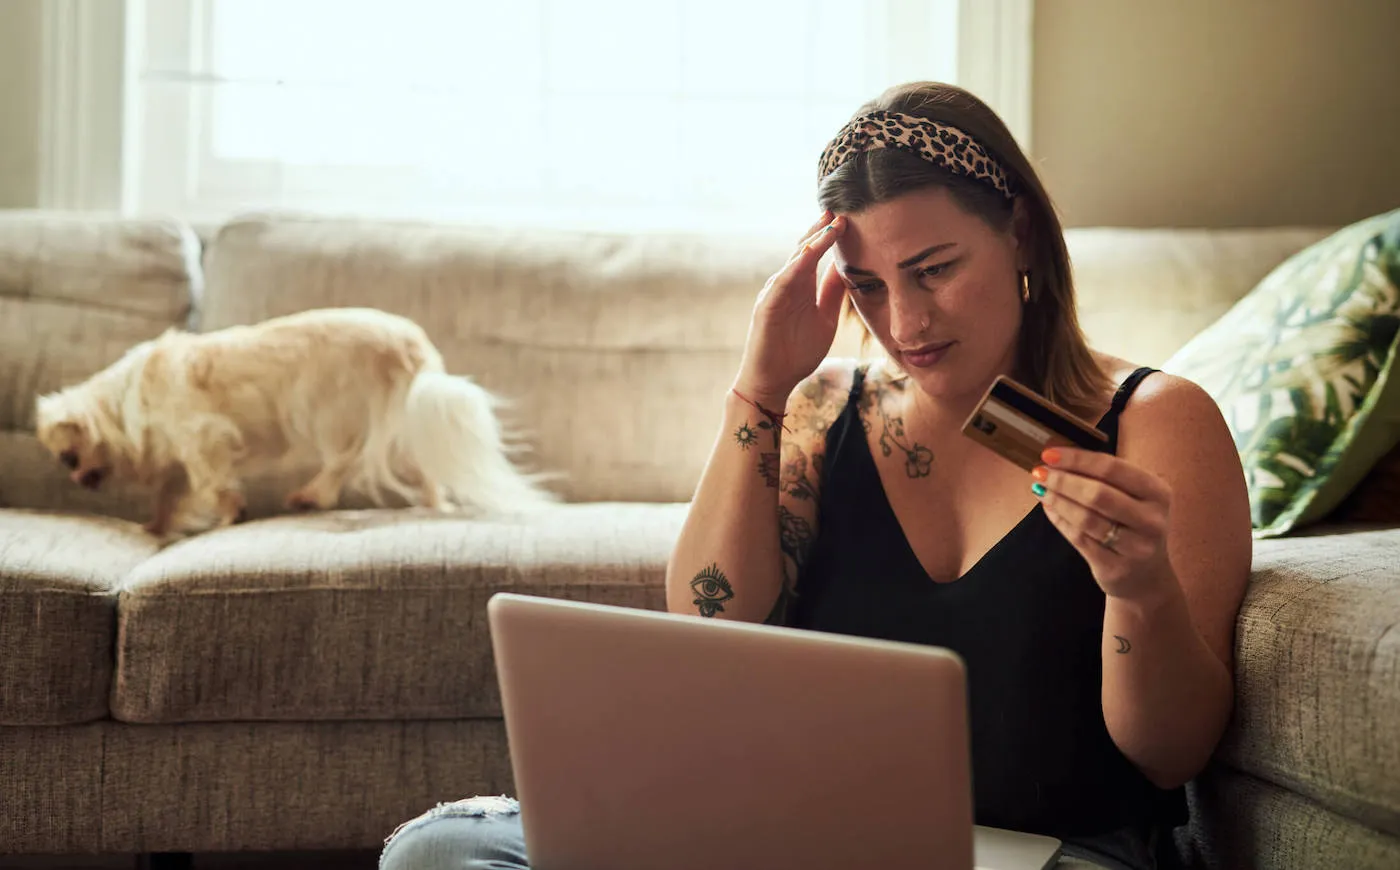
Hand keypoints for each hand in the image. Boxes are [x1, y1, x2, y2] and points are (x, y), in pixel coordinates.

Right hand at [734, 212, 847, 403]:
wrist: (772, 381)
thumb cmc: (797, 353)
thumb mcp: (824, 317)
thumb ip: (832, 291)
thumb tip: (845, 265)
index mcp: (801, 286)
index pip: (816, 253)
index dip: (830, 235)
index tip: (850, 217)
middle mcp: (786, 284)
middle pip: (804, 248)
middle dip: (821, 228)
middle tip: (840, 207)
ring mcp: (774, 293)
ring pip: (794, 260)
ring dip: (812, 240)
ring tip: (830, 222)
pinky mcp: (767, 307)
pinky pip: (783, 281)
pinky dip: (796, 266)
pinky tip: (810, 253)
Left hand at [1033, 447, 1175, 601]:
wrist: (1147, 576)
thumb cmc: (1133, 525)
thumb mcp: (1133, 498)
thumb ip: (1103, 478)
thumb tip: (1058, 458)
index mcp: (1157, 492)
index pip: (1112, 468)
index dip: (1078, 459)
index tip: (1050, 454)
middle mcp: (1152, 519)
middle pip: (1098, 494)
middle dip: (1063, 481)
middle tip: (1040, 473)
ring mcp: (1136, 547)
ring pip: (1086, 519)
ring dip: (1057, 501)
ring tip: (1040, 489)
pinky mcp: (1115, 568)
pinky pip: (1080, 539)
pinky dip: (1060, 520)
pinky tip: (1049, 509)